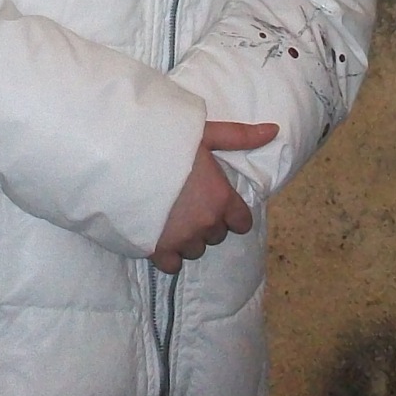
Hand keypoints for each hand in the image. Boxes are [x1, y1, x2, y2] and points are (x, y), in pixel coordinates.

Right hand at [151, 120, 278, 274]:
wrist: (120, 155)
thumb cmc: (163, 140)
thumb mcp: (204, 133)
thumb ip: (239, 136)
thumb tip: (275, 130)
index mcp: (220, 198)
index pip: (242, 222)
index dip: (231, 212)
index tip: (216, 201)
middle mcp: (206, 223)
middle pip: (217, 235)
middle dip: (207, 222)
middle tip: (188, 200)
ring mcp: (181, 239)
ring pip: (195, 249)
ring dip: (187, 237)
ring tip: (170, 214)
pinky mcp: (157, 250)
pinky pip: (172, 265)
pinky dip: (168, 253)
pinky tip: (159, 233)